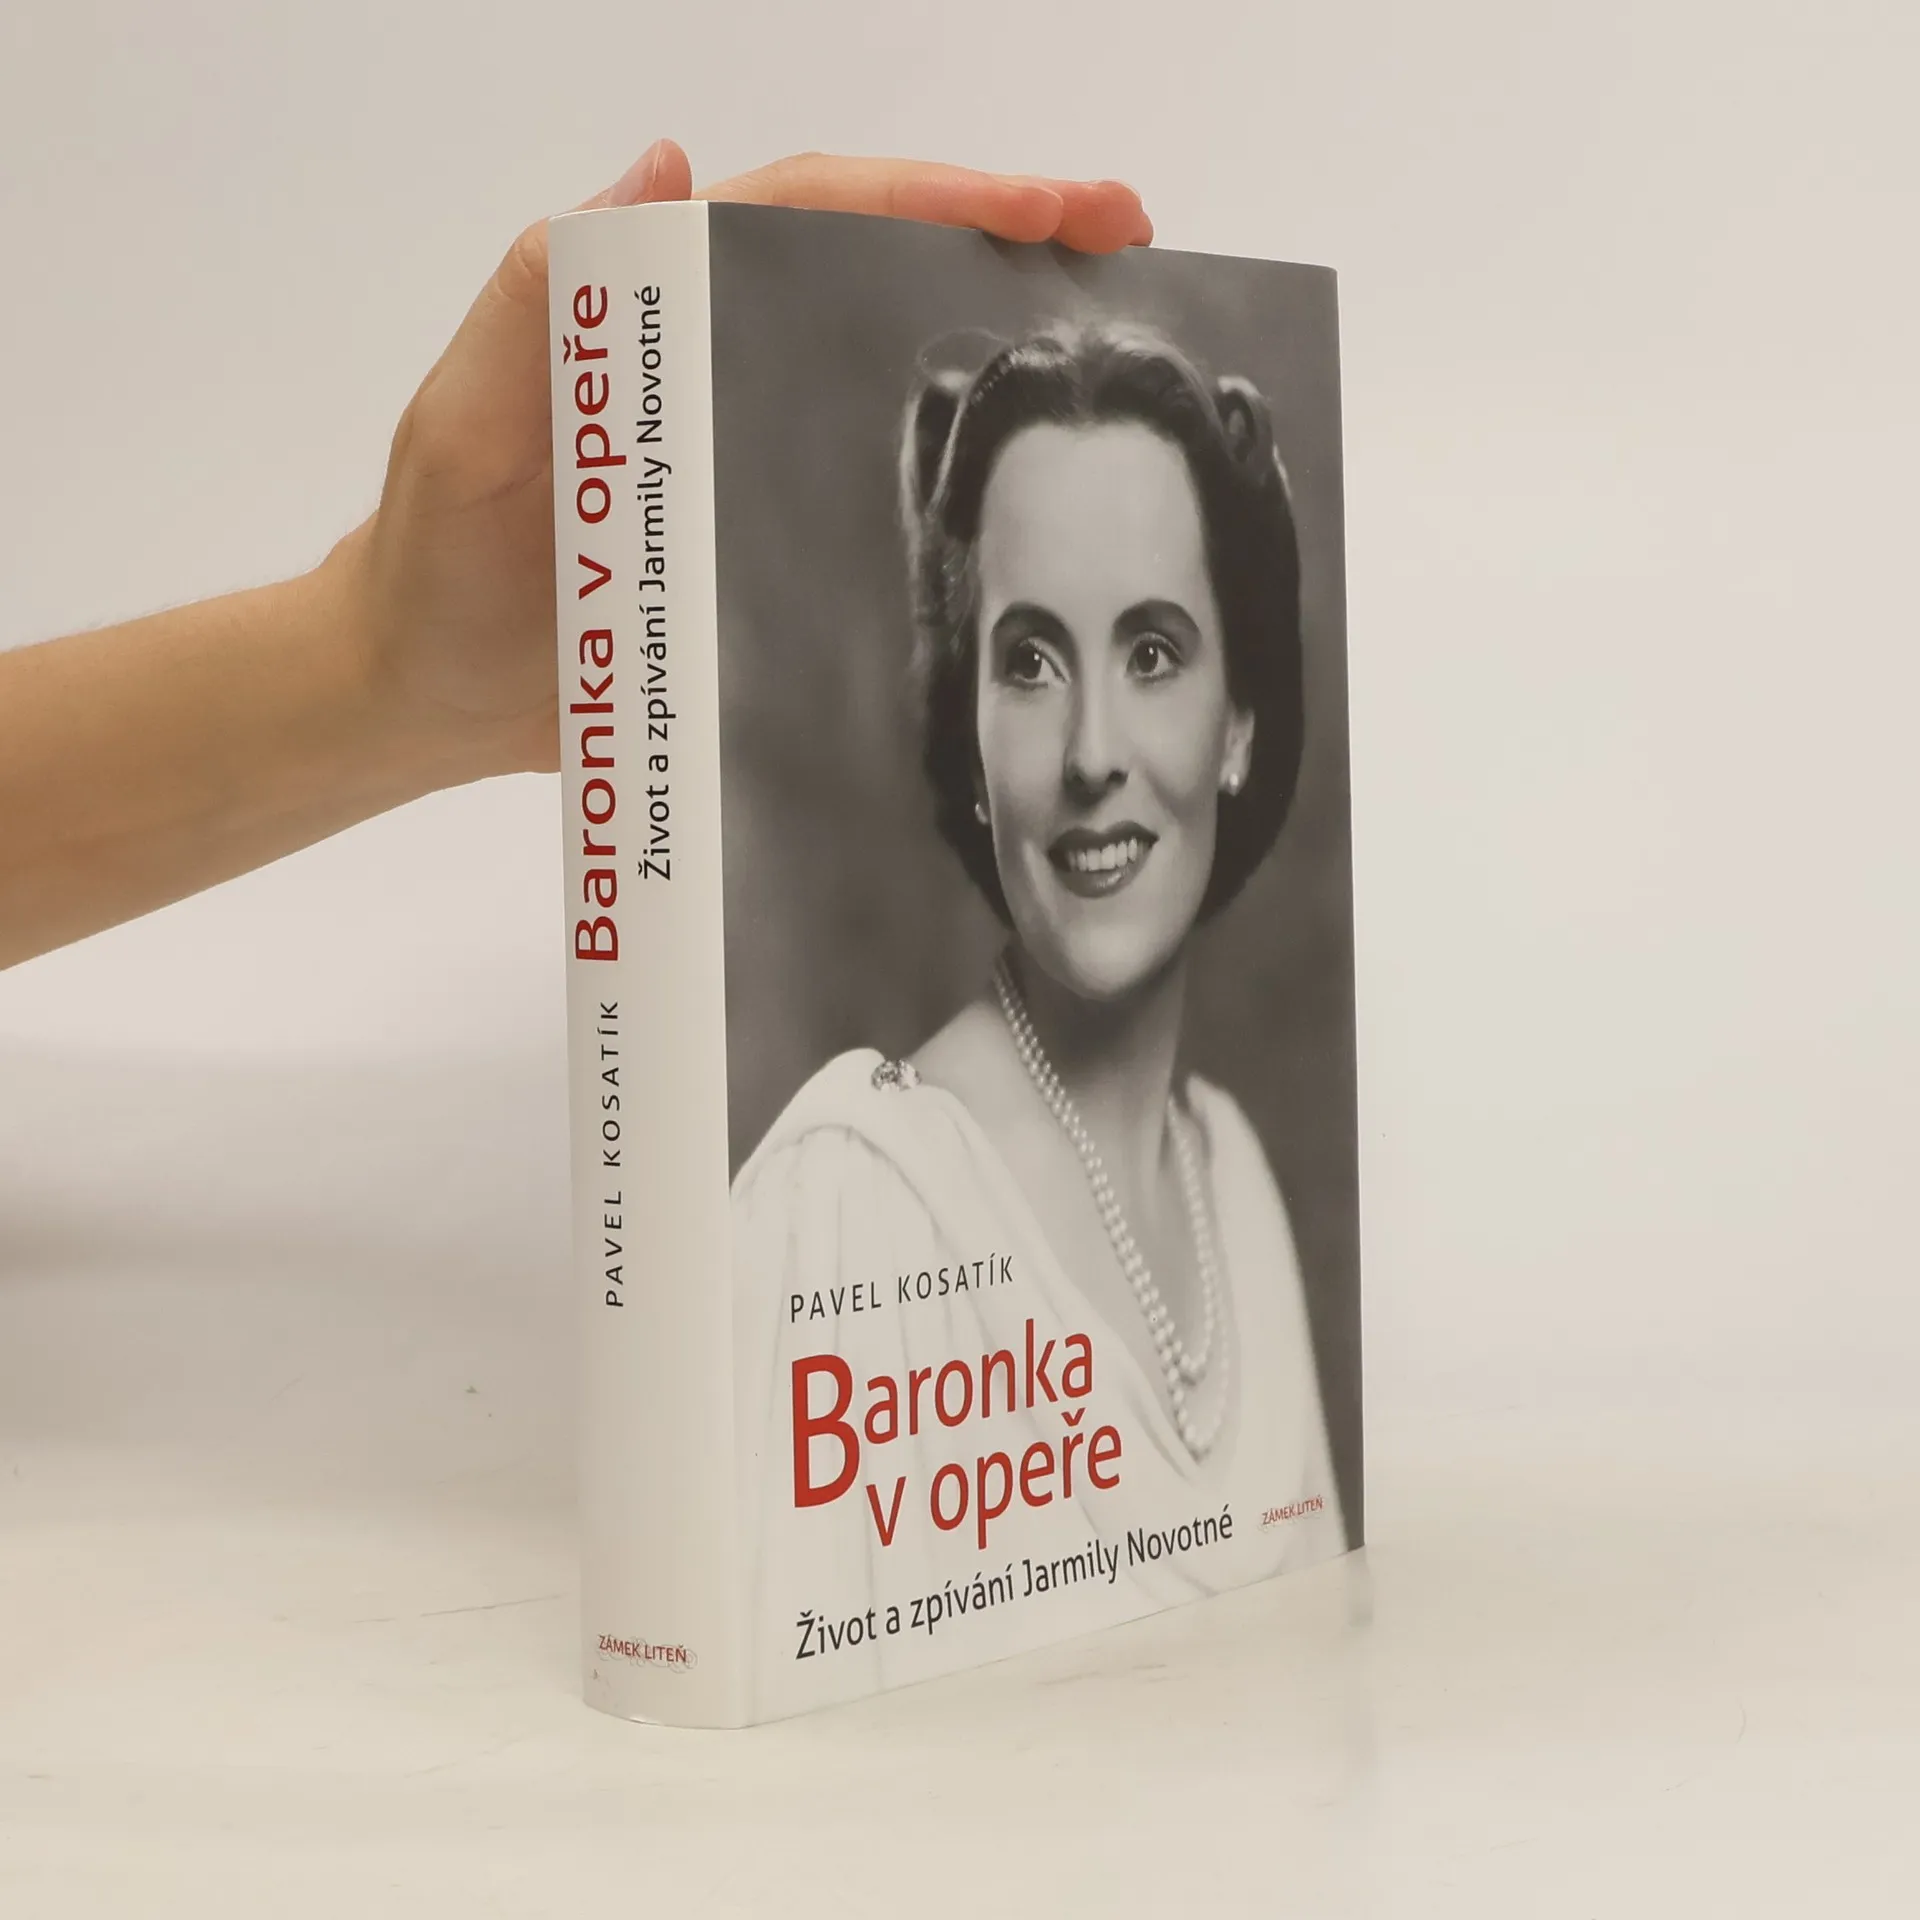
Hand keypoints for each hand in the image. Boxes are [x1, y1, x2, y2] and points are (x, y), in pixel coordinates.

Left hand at [343, 143, 1153, 781]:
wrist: (422, 692)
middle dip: (1010, 234)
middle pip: (877, 268)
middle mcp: (719, 362)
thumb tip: (662, 164)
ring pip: (885, 369)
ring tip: (1123, 338)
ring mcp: (748, 452)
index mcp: (661, 310)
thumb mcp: (465, 421)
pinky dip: (955, 476)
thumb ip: (535, 301)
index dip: (945, 195)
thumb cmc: (432, 556)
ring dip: (998, 339)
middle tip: (1132, 239)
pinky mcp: (761, 541)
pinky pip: (871, 494)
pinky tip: (1029, 490)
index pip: (817, 214)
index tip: (1061, 205)